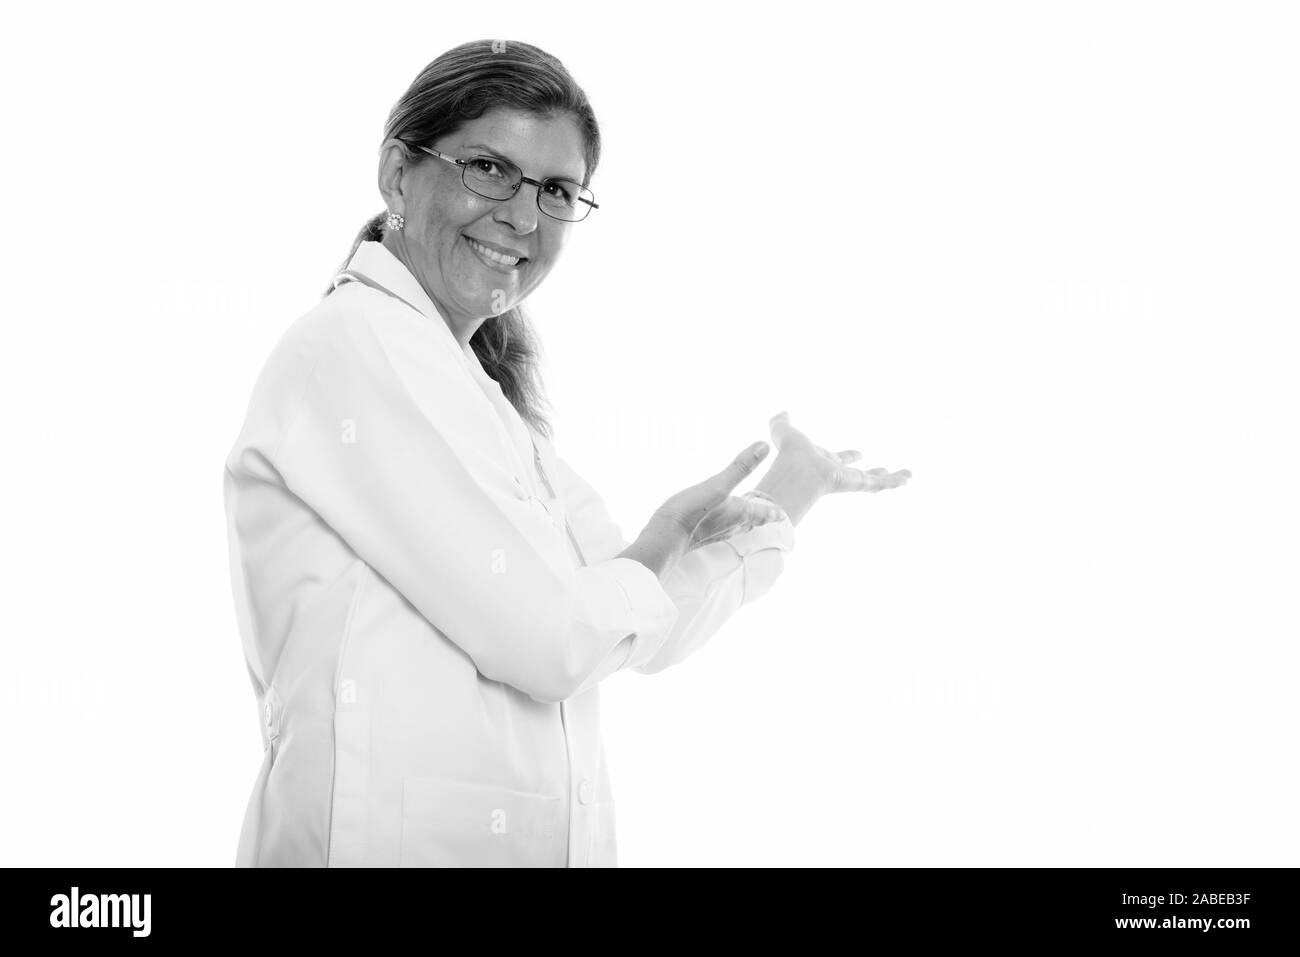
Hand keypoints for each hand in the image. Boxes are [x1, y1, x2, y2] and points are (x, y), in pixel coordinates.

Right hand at [653, 440, 773, 537]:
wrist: (665, 538)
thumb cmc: (693, 512)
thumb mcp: (718, 484)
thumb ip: (742, 466)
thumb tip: (764, 445)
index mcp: (741, 513)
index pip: (764, 513)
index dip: (774, 512)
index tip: (783, 513)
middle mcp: (732, 525)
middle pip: (753, 522)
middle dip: (762, 517)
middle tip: (772, 515)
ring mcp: (716, 532)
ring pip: (738, 528)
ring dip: (746, 522)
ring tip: (749, 518)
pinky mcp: (701, 535)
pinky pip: (722, 530)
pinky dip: (728, 524)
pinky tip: (719, 523)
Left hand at [769, 411, 910, 494]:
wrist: (797, 471)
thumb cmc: (789, 454)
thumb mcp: (784, 431)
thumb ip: (781, 422)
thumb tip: (783, 411)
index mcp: (823, 462)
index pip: (839, 459)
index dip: (849, 455)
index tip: (859, 453)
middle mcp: (838, 473)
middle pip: (859, 474)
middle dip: (872, 472)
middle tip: (884, 470)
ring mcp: (848, 480)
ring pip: (874, 481)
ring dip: (891, 479)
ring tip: (908, 477)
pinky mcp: (857, 484)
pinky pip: (879, 483)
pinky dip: (894, 481)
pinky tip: (907, 479)